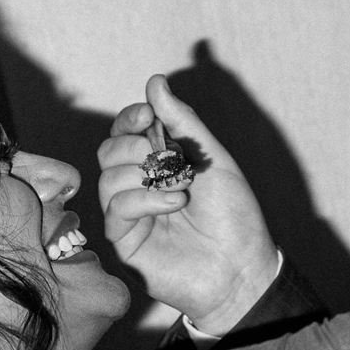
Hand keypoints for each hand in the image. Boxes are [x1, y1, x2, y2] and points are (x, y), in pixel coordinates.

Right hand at [97, 77, 279, 333]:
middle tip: (165, 158)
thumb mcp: (212, 159)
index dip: (131, 118)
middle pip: (109, 151)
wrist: (241, 267)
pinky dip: (145, 199)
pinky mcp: (124, 240)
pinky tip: (174, 204)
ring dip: (144, 174)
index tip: (148, 115)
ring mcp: (130, 214)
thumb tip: (154, 82)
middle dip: (133, 146)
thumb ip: (183, 122)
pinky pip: (116, 207)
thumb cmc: (233, 215)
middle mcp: (139, 186)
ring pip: (108, 177)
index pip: (126, 132)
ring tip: (180, 187)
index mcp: (159, 164)